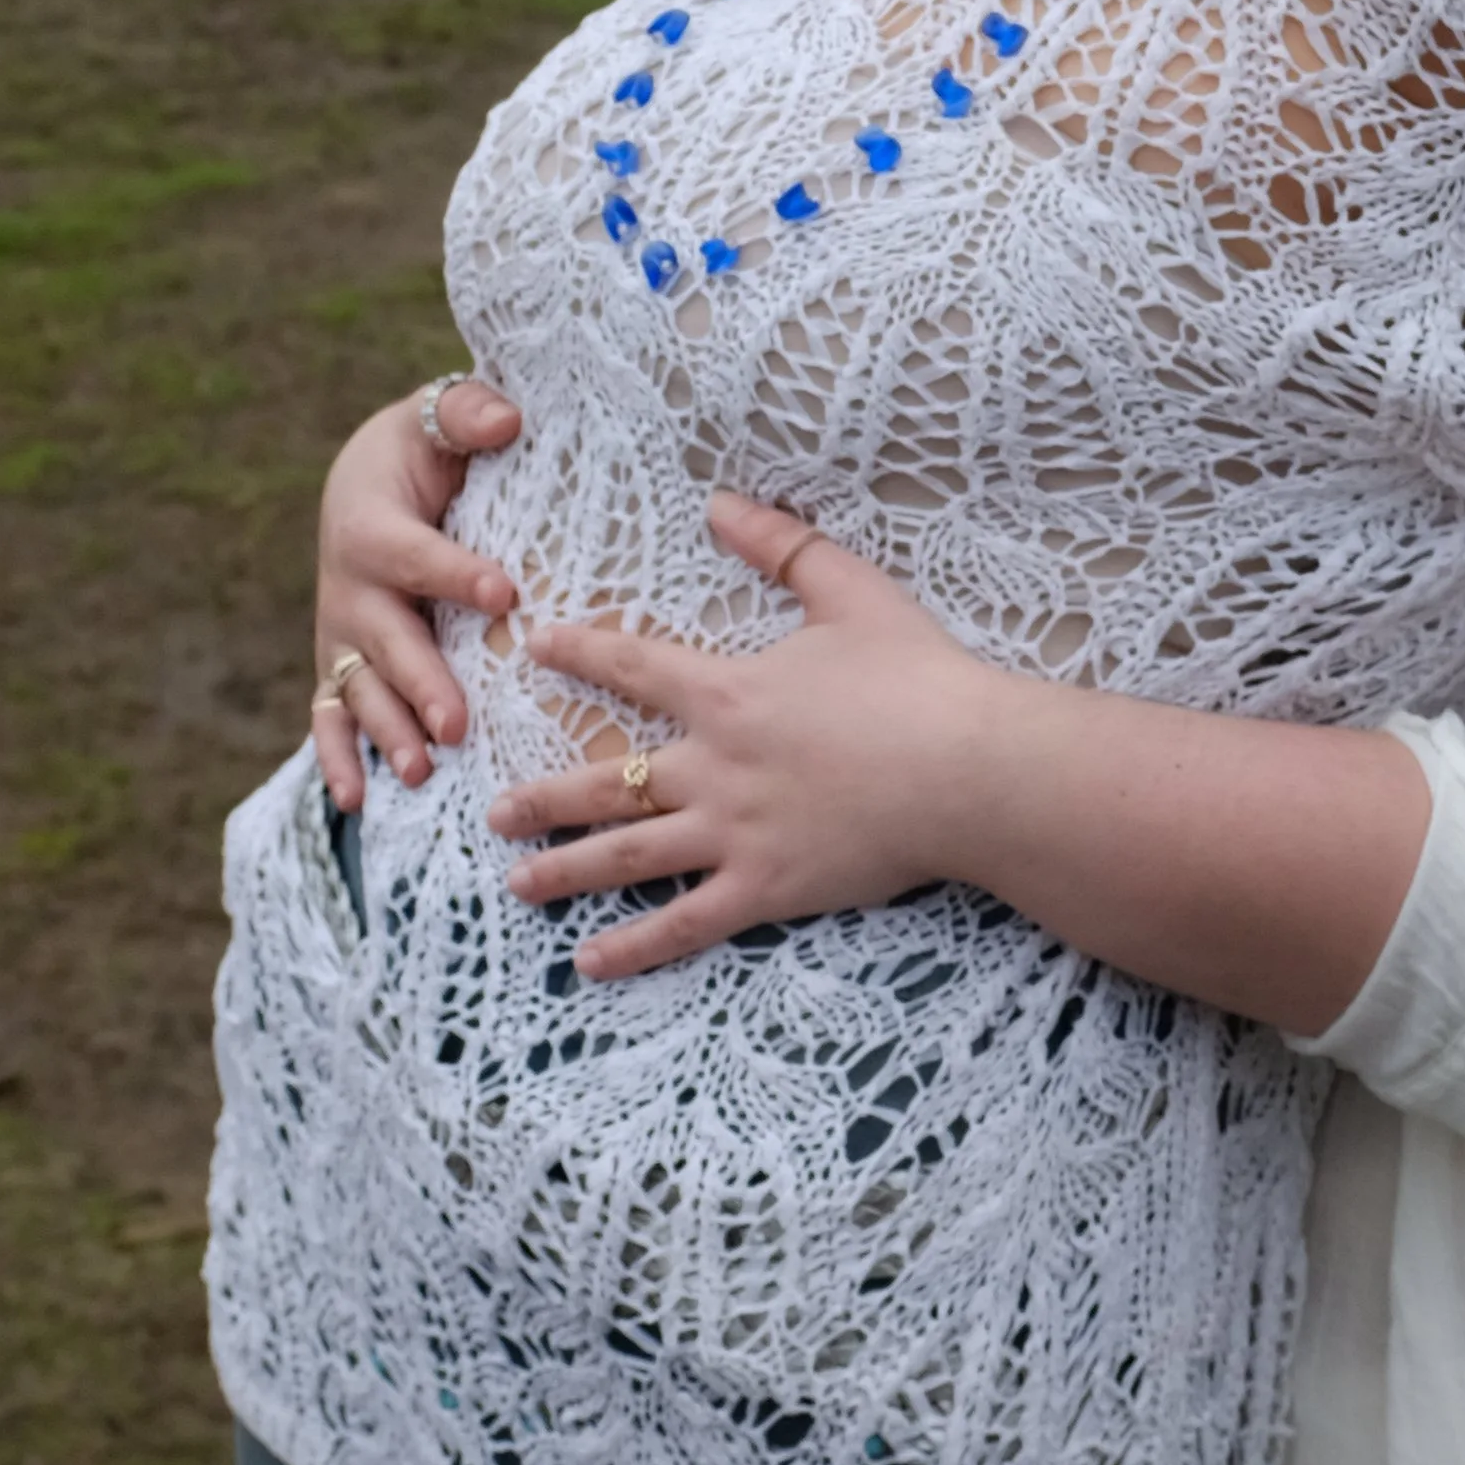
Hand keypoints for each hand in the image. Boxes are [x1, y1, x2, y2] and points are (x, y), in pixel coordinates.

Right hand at [314, 382, 522, 809]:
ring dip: (386, 732)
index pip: (417, 554)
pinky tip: (356, 800)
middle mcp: (348, 586)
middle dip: (421, 683)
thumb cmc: (417, 451)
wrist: (363, 481)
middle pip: (385, 640)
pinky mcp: (340, 665)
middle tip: (457, 725)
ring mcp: (341, 633)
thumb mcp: (436, 418)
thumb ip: (468, 414)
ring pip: (359, 689)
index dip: (457, 573)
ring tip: (419, 771)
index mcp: (372, 524)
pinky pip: (330, 716)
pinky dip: (336, 759)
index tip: (505, 593)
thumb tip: (507, 417)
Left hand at [487, 494, 1007, 979]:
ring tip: (514, 883)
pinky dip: (635, 946)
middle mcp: (713, 767)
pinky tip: (589, 963)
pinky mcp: (768, 888)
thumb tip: (719, 501)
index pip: (633, 667)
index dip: (579, 653)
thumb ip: (781, 545)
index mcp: (729, 692)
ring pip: (627, 855)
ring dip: (564, 870)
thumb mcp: (852, 592)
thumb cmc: (921, 677)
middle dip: (543, 796)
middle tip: (492, 811)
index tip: (533, 650)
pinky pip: (686, 922)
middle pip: (605, 779)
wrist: (972, 767)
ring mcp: (735, 834)